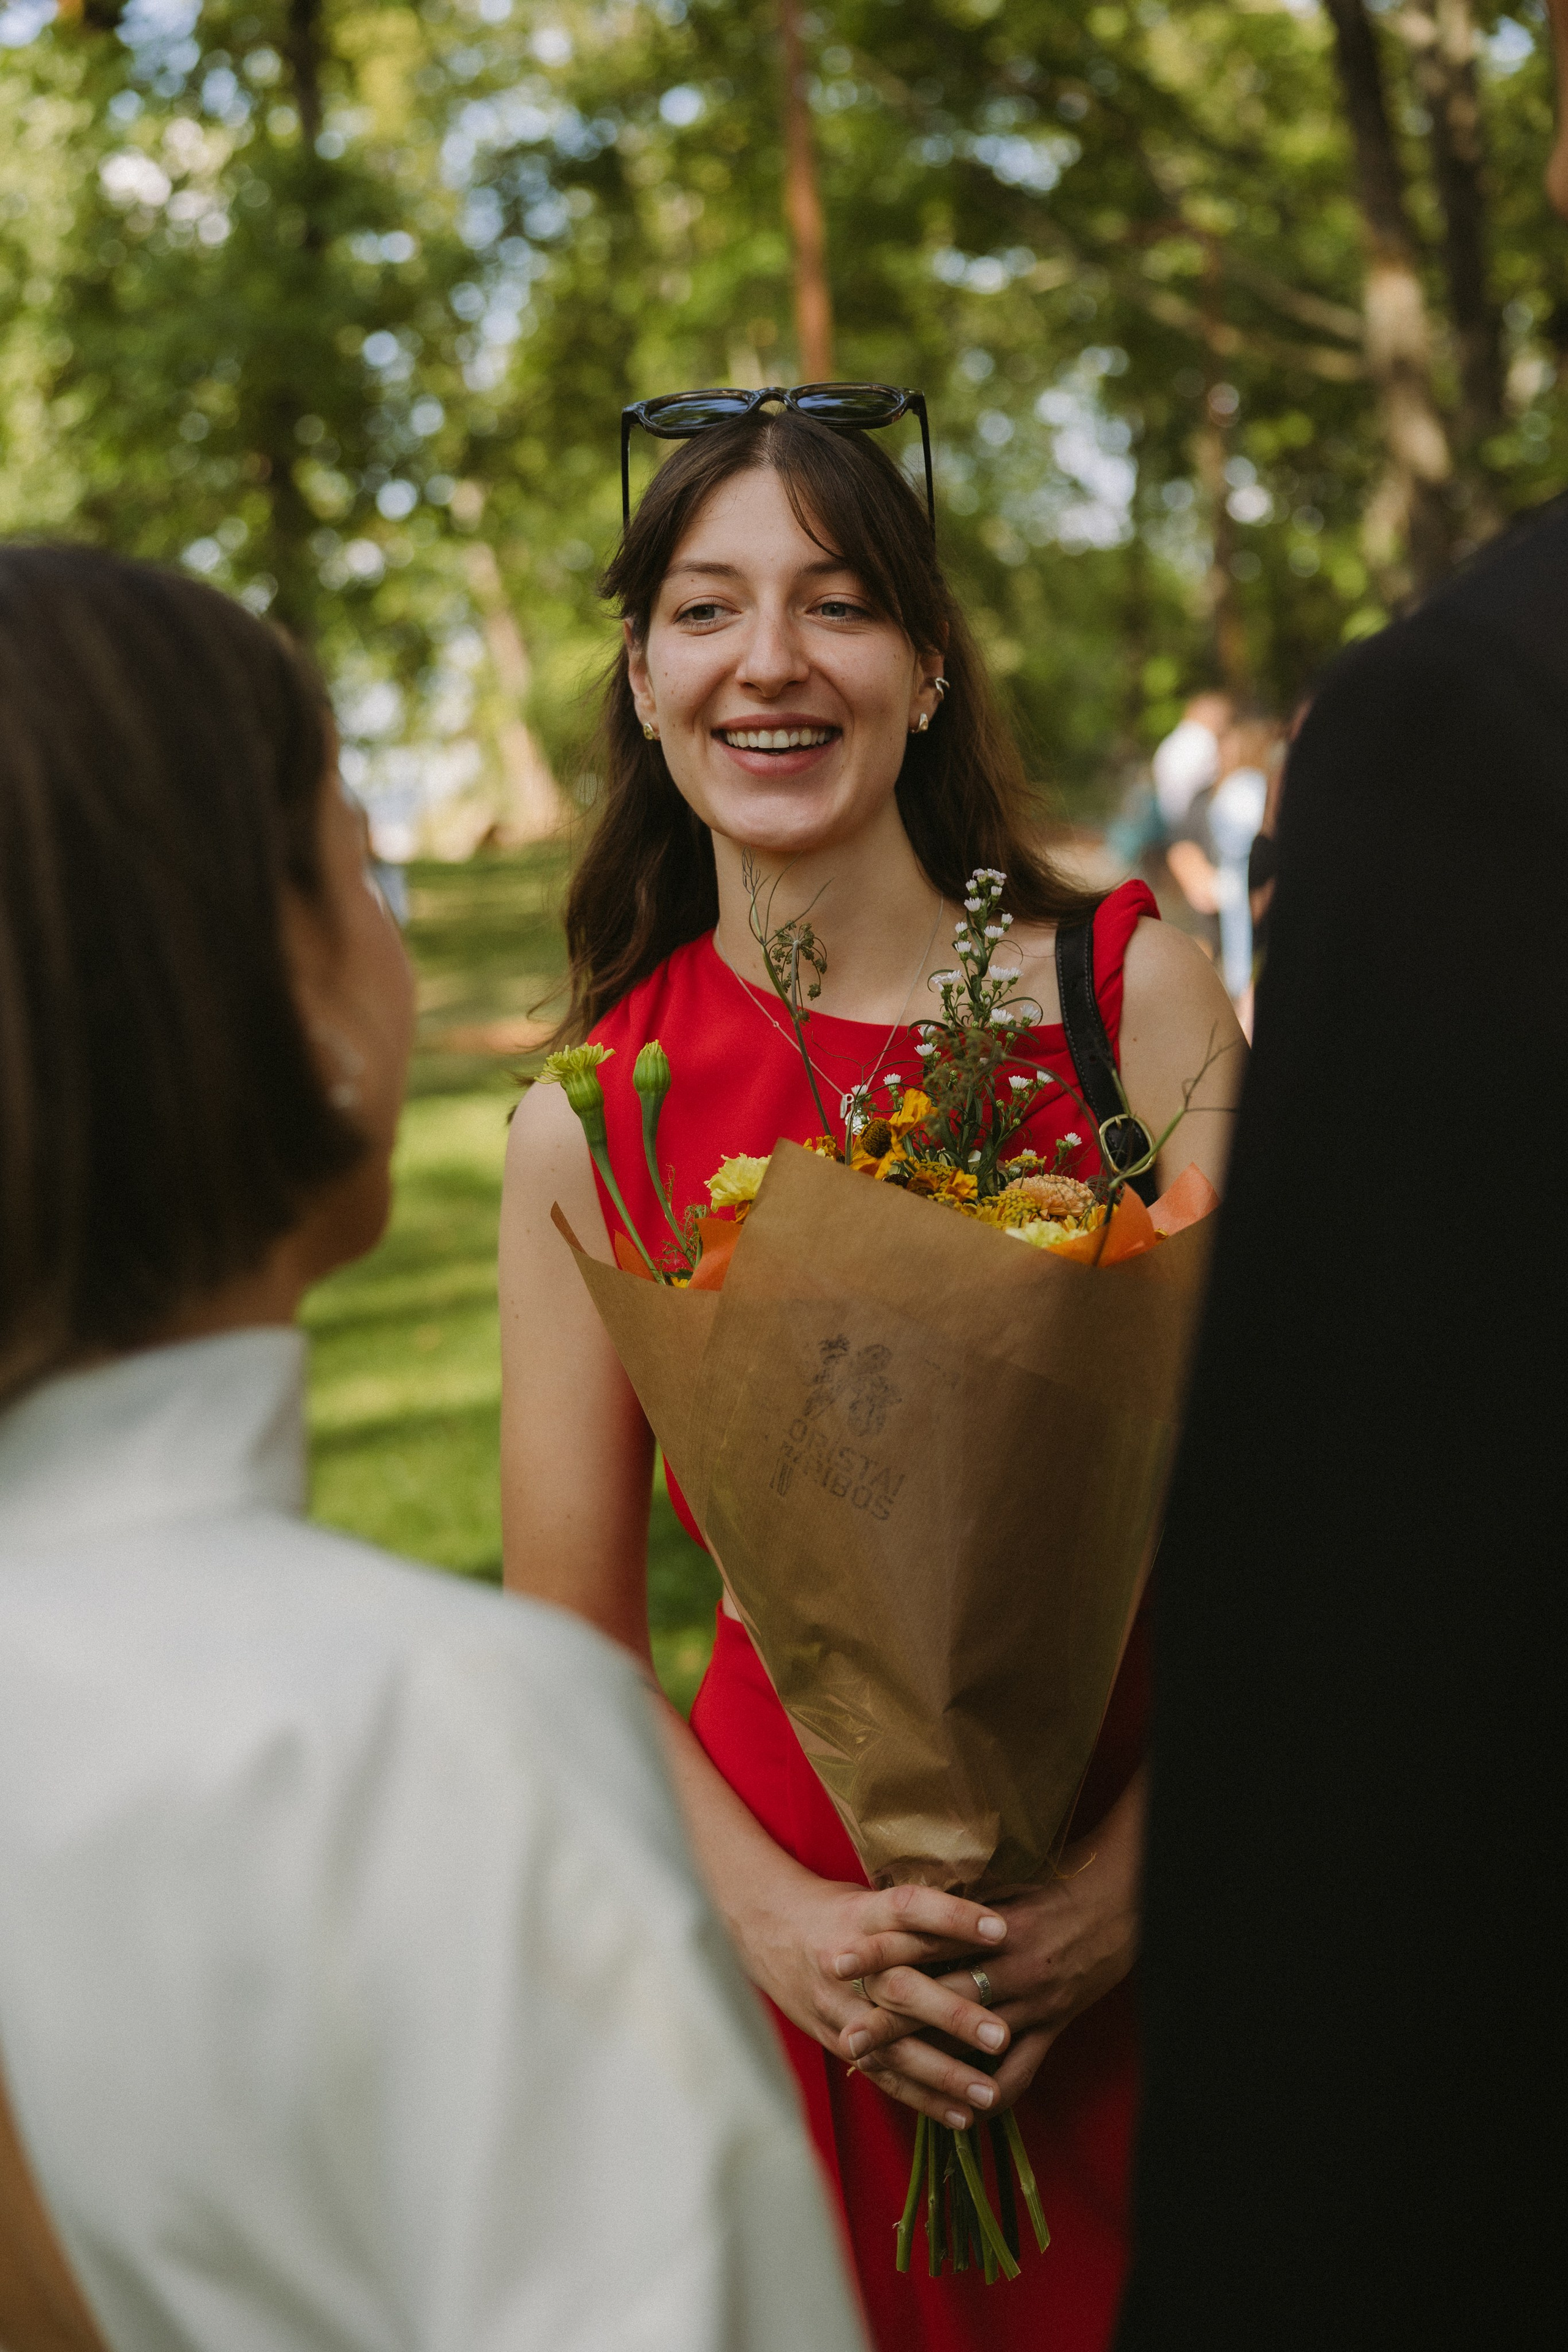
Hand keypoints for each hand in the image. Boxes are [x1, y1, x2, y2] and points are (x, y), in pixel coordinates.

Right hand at [737, 1868, 1014, 2129]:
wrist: (768, 1929)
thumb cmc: (840, 1910)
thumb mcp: (872, 1897)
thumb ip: (921, 1914)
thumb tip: (994, 1918)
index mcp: (861, 1913)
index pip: (909, 1909)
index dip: (952, 1917)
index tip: (1001, 1929)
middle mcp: (846, 1960)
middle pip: (900, 1988)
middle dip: (952, 2015)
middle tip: (1001, 2034)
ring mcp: (837, 2006)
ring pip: (890, 2044)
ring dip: (942, 2073)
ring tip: (989, 2092)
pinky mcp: (835, 2039)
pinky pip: (880, 2074)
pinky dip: (921, 2098)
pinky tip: (961, 2117)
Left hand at [859, 1775, 1144, 2116]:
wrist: (1121, 1901)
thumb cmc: (1056, 1884)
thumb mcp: (1003, 1883)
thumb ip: (957, 1898)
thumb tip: (905, 1896)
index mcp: (993, 1924)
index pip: (925, 1937)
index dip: (881, 1949)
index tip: (838, 1959)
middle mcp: (1010, 1966)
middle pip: (940, 1994)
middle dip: (891, 2017)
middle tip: (846, 2035)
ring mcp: (1034, 2002)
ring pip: (975, 2040)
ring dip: (930, 2060)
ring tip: (900, 2082)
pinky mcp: (1055, 2026)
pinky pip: (1022, 2071)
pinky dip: (993, 2096)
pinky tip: (962, 2117)